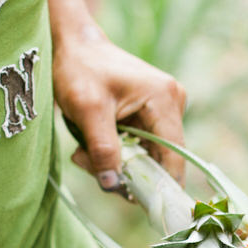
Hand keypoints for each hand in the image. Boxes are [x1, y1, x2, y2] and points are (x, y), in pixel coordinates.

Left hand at [52, 23, 186, 185]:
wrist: (73, 44)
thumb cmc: (79, 69)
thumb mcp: (87, 109)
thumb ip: (103, 148)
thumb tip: (113, 185)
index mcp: (164, 99)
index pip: (174, 157)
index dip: (160, 186)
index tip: (136, 202)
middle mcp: (173, 104)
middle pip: (160, 160)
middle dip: (126, 172)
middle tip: (87, 164)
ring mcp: (165, 109)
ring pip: (148, 157)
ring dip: (117, 163)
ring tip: (83, 152)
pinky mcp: (152, 115)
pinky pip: (140, 147)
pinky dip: (117, 153)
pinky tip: (92, 145)